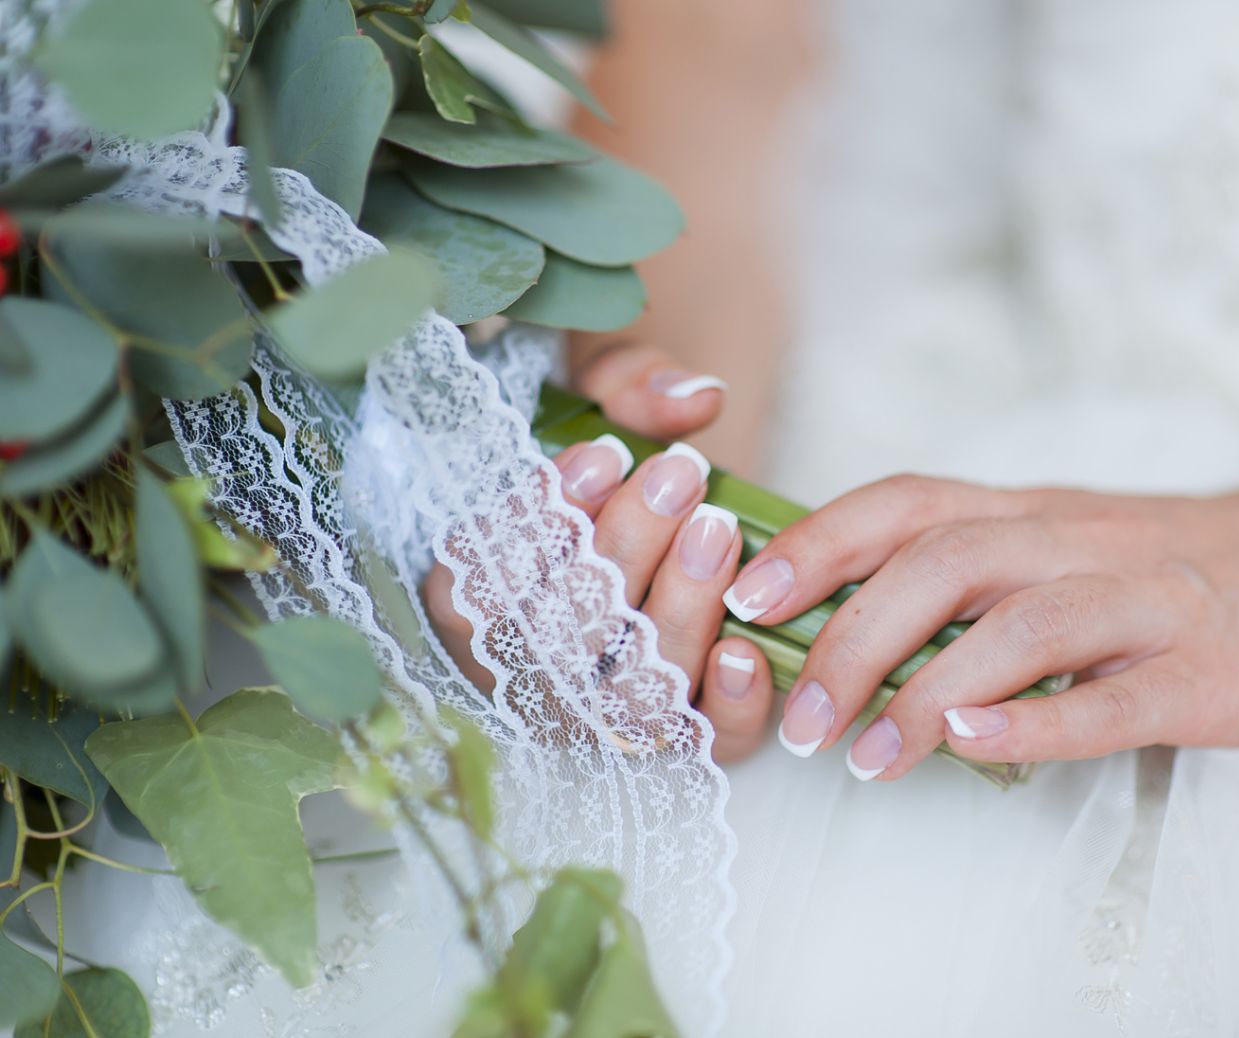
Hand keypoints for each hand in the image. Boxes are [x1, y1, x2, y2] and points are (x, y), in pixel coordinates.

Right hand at [424, 341, 775, 761]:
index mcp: (471, 601)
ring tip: (717, 526)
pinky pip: (700, 744)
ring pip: (627, 694)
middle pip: (556, 640)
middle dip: (622, 550)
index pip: (477, 584)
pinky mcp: (678, 738)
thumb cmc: (609, 461)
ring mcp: (600, 717)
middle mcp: (524, 677)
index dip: (535, 524)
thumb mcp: (596, 398)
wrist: (664, 516)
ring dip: (676, 611)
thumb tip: (692, 399)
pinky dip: (724, 707)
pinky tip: (744, 648)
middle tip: (680, 475)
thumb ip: (626, 383)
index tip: (603, 454)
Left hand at [722, 474, 1238, 779]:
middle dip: (850, 639)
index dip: (818, 542)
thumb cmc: (1184, 567)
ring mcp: (1149, 603)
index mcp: (1037, 513)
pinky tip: (971, 746)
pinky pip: (1111, 696)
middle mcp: (1081, 542)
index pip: (908, 504)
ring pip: (1020, 625)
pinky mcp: (1207, 671)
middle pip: (944, 566)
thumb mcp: (1071, 543)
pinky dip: (1033, 723)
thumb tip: (847, 620)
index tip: (744, 593)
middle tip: (798, 720)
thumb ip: (980, 572)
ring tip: (866, 757)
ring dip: (925, 692)